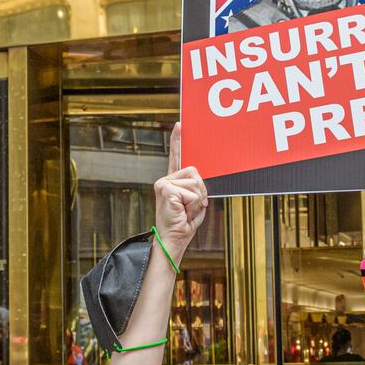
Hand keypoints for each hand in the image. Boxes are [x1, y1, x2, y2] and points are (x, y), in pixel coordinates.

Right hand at [154, 123, 207, 256]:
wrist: (172, 240)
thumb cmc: (183, 224)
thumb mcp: (195, 203)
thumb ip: (198, 189)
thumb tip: (201, 181)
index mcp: (172, 182)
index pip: (176, 157)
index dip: (177, 140)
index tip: (179, 124)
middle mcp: (165, 180)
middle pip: (196, 172)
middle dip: (200, 191)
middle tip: (190, 207)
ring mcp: (163, 183)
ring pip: (196, 182)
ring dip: (197, 199)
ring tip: (186, 211)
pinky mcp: (165, 189)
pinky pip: (192, 192)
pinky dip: (193, 204)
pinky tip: (182, 211)